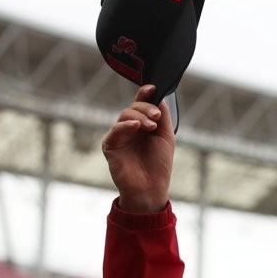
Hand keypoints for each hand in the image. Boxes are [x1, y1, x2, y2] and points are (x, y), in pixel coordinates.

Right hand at [102, 84, 174, 213]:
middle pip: (133, 107)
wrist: (151, 189)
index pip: (141, 103)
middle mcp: (130, 128)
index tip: (153, 88)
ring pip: (125, 115)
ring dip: (139, 116)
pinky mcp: (110, 146)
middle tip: (156, 116)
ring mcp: (120, 136)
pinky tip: (137, 127)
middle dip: (146, 107)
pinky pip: (115, 130)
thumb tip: (159, 96)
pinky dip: (126, 125)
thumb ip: (163, 117)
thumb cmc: (159, 166)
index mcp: (144, 125)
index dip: (145, 93)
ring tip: (151, 125)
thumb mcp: (166, 137)